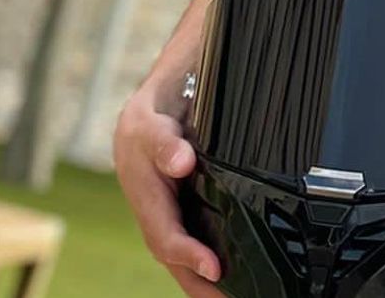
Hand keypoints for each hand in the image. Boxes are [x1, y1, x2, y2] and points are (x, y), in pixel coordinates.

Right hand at [113, 84, 223, 296]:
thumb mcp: (153, 123)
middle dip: (200, 285)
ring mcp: (166, 214)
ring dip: (205, 282)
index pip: (165, 235)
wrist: (153, 105)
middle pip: (175, 258)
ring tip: (239, 295)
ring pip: (183, 255)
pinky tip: (233, 276)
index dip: (188, 255)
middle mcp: (154, 211)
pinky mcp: (180, 211)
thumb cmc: (153, 116)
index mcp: (145, 195)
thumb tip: (180, 162)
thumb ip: (165, 143)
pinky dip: (206, 262)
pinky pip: (192, 241)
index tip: (214, 270)